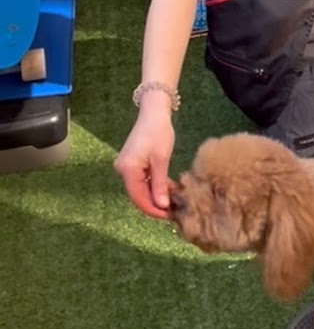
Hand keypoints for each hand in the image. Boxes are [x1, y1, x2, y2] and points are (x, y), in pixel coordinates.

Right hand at [114, 103, 175, 217]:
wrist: (153, 112)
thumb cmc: (158, 132)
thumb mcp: (162, 160)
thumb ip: (160, 184)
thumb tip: (162, 206)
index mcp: (127, 170)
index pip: (139, 198)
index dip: (154, 210)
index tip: (170, 216)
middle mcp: (122, 170)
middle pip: (138, 195)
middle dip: (156, 204)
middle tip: (175, 210)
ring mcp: (126, 167)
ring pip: (141, 189)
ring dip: (156, 196)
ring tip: (175, 201)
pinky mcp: (131, 164)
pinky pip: (142, 181)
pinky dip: (154, 186)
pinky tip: (169, 188)